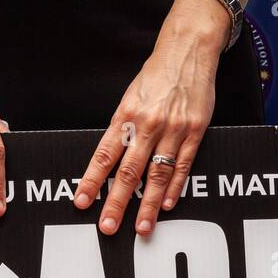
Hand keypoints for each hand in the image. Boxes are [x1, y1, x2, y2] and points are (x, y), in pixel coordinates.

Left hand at [74, 0, 229, 236]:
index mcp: (125, 116)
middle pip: (129, 172)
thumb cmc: (156, 76)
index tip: (82, 202)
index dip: (92, 181)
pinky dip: (175, 187)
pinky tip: (167, 205)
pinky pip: (183, 165)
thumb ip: (122, 129)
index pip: (104, 155)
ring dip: (148, 205)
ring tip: (141, 227)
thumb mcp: (131, 98)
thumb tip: (109, 160)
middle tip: (107, 226)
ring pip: (157, 175)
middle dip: (117, 203)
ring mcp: (173, 129)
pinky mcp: (195, 131)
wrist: (187, 50)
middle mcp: (147, 124)